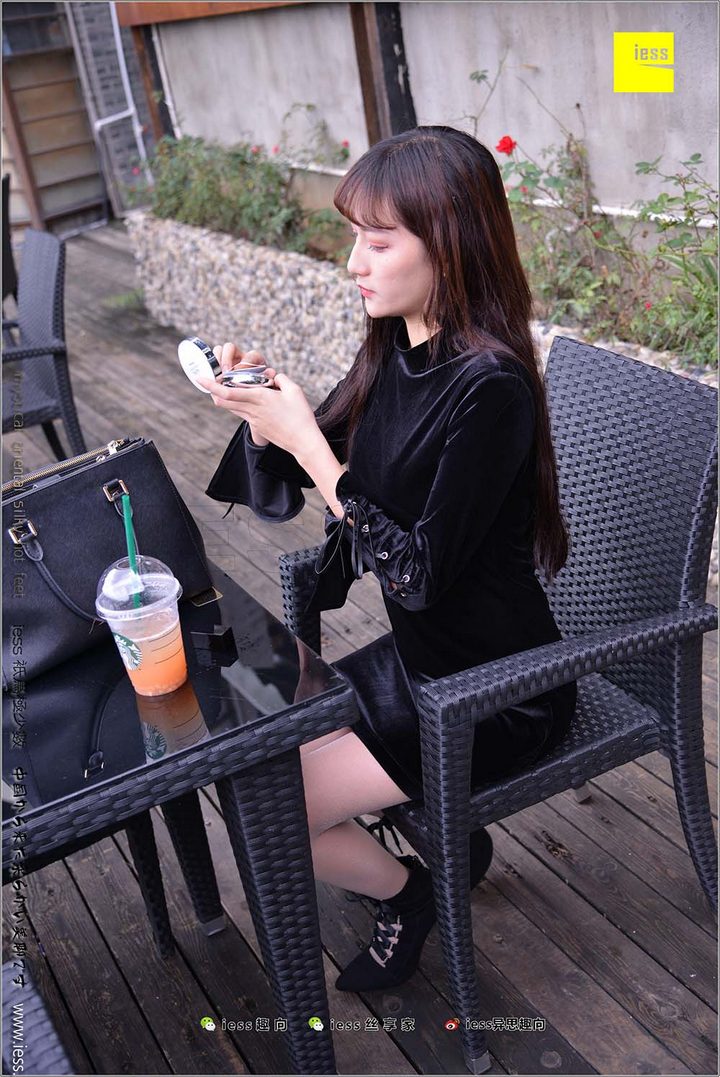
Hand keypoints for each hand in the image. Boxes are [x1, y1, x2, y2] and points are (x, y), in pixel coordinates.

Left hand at [199, 343, 319, 457]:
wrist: (303, 442)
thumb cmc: (301, 416)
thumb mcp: (294, 390)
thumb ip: (281, 378)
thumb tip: (274, 375)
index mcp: (259, 398)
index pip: (228, 392)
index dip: (211, 385)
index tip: (200, 378)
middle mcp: (252, 409)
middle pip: (222, 401)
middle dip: (212, 391)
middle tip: (209, 380)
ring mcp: (253, 419)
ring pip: (230, 407)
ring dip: (224, 397)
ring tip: (225, 386)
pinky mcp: (256, 425)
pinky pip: (240, 412)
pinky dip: (237, 404)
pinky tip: (243, 398)